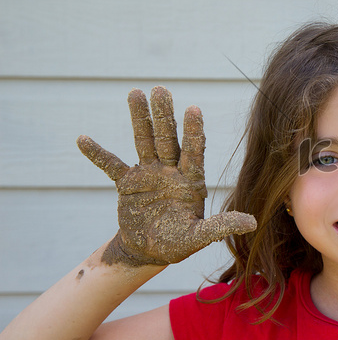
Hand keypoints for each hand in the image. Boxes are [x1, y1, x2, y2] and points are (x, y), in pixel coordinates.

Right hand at [77, 87, 255, 266]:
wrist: (150, 250)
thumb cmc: (178, 242)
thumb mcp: (200, 237)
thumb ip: (221, 226)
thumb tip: (252, 222)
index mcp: (191, 180)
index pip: (194, 151)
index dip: (194, 131)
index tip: (194, 108)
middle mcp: (171, 171)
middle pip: (167, 138)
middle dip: (164, 115)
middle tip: (161, 88)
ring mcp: (149, 174)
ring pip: (144, 141)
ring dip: (139, 118)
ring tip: (135, 92)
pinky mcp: (127, 183)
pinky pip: (111, 165)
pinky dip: (98, 154)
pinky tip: (83, 139)